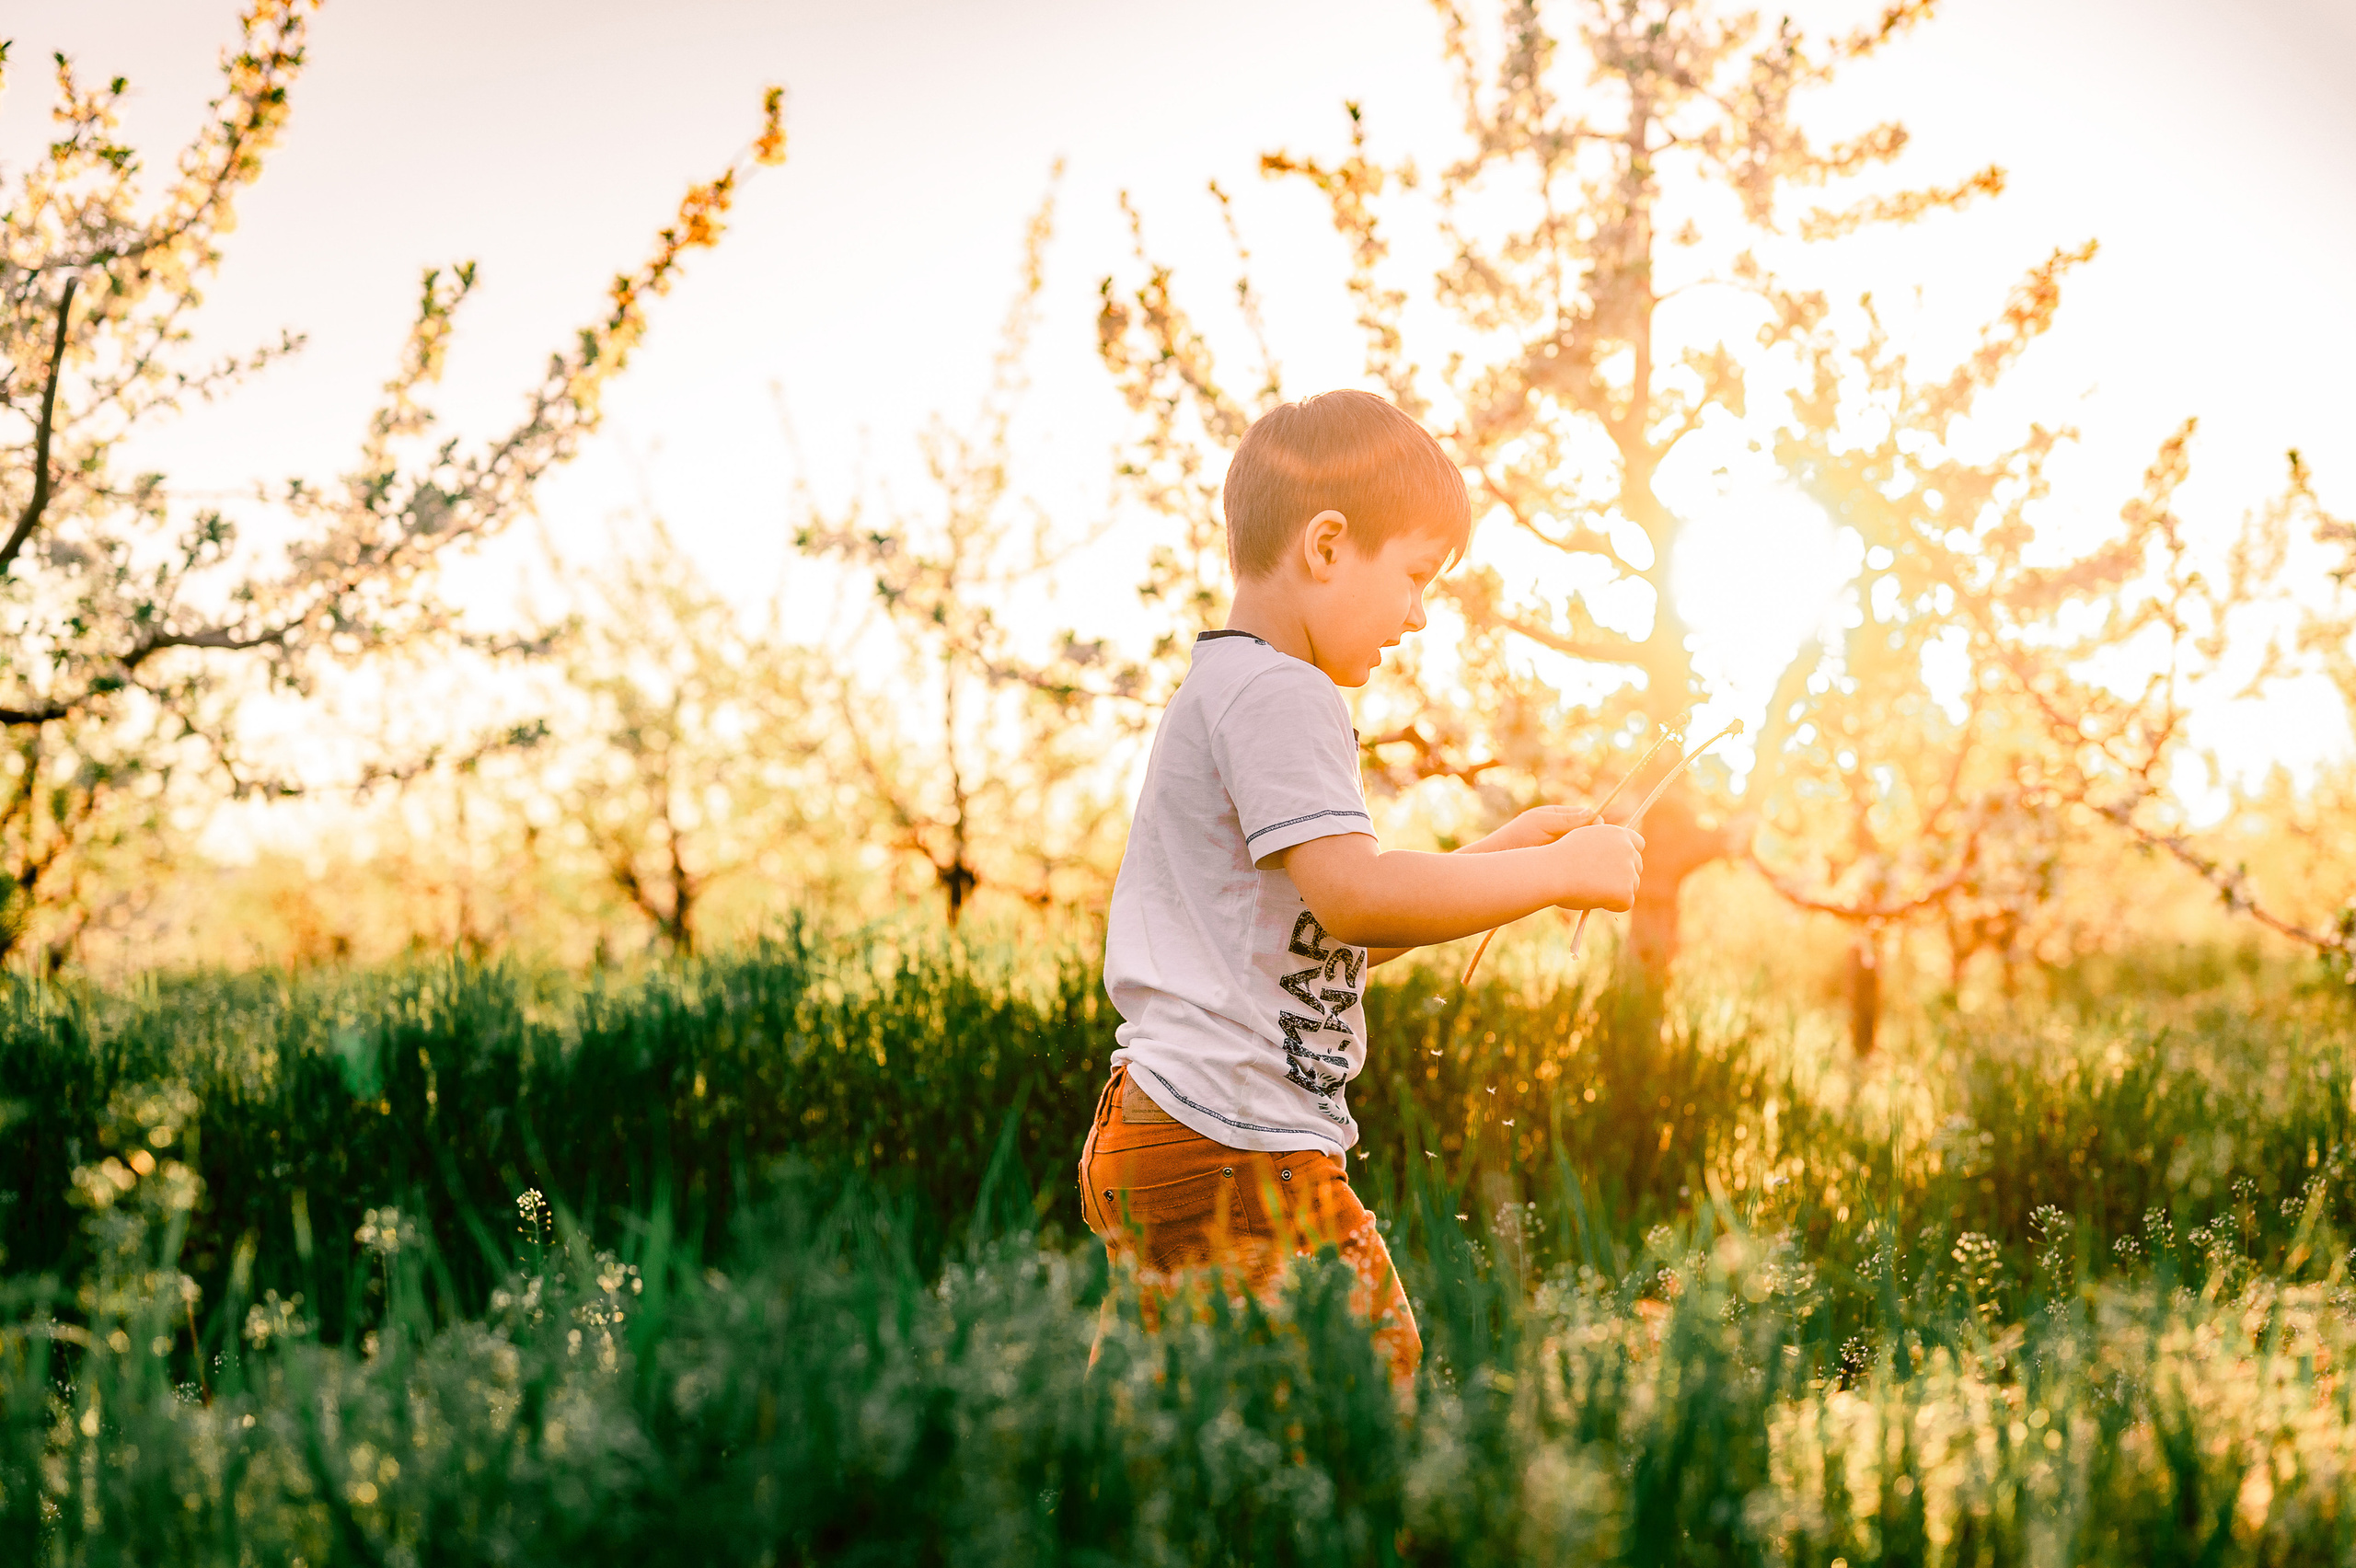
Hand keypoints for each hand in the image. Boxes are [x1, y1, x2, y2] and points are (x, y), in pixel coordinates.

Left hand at [1471, 803, 1596, 853]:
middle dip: (1594, 837)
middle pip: (1587, 831)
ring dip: (1588, 851)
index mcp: (1558, 816)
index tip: (1600, 829)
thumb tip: (1592, 813)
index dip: (1595, 821)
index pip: (1586, 815)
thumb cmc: (1517, 836)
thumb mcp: (1542, 824)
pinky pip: (1577, 860)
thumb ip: (1565, 820)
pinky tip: (1582, 868)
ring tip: (1590, 858)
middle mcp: (1562, 830)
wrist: (1499, 858)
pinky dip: (1580, 863)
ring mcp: (1562, 845)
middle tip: (1598, 845)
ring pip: (1584, 846)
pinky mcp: (1560, 861)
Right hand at [1547, 823, 1644, 911]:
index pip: (1638, 844)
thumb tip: (1612, 857)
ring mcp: (1628, 870)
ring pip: (1633, 886)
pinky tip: (1594, 899)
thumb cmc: (1559, 858)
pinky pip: (1626, 903)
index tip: (1616, 866)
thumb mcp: (1583, 840)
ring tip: (1592, 890)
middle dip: (1623, 876)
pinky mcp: (1625, 891)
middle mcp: (1627, 849)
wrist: (1551, 872)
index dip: (1628, 856)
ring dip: (1617, 891)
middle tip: (1600, 883)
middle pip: (1637, 867)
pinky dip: (1612, 906)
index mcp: (1617, 833)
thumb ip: (1603, 845)